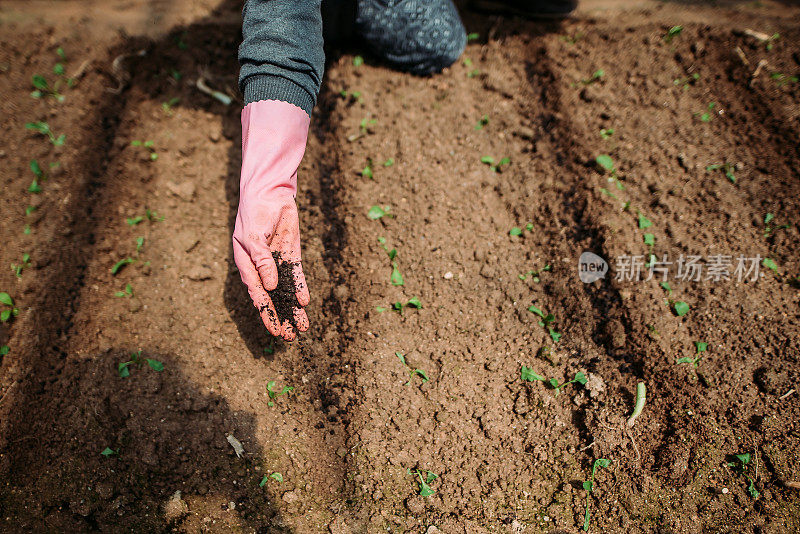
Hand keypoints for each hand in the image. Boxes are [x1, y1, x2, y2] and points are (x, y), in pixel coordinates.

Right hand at [234, 99, 310, 340]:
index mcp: (247, 266)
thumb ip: (262, 261)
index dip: (266, 314)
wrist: (269, 193)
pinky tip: (305, 303)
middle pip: (272, 298)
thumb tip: (270, 287)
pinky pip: (296, 276)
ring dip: (292, 309)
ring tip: (301, 329)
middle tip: (289, 338)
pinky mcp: (291, 255)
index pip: (257, 295)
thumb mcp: (252, 237)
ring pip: (286, 291)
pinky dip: (300, 288)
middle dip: (280, 318)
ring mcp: (278, 263)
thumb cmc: (253, 213)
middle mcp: (262, 269)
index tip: (274, 330)